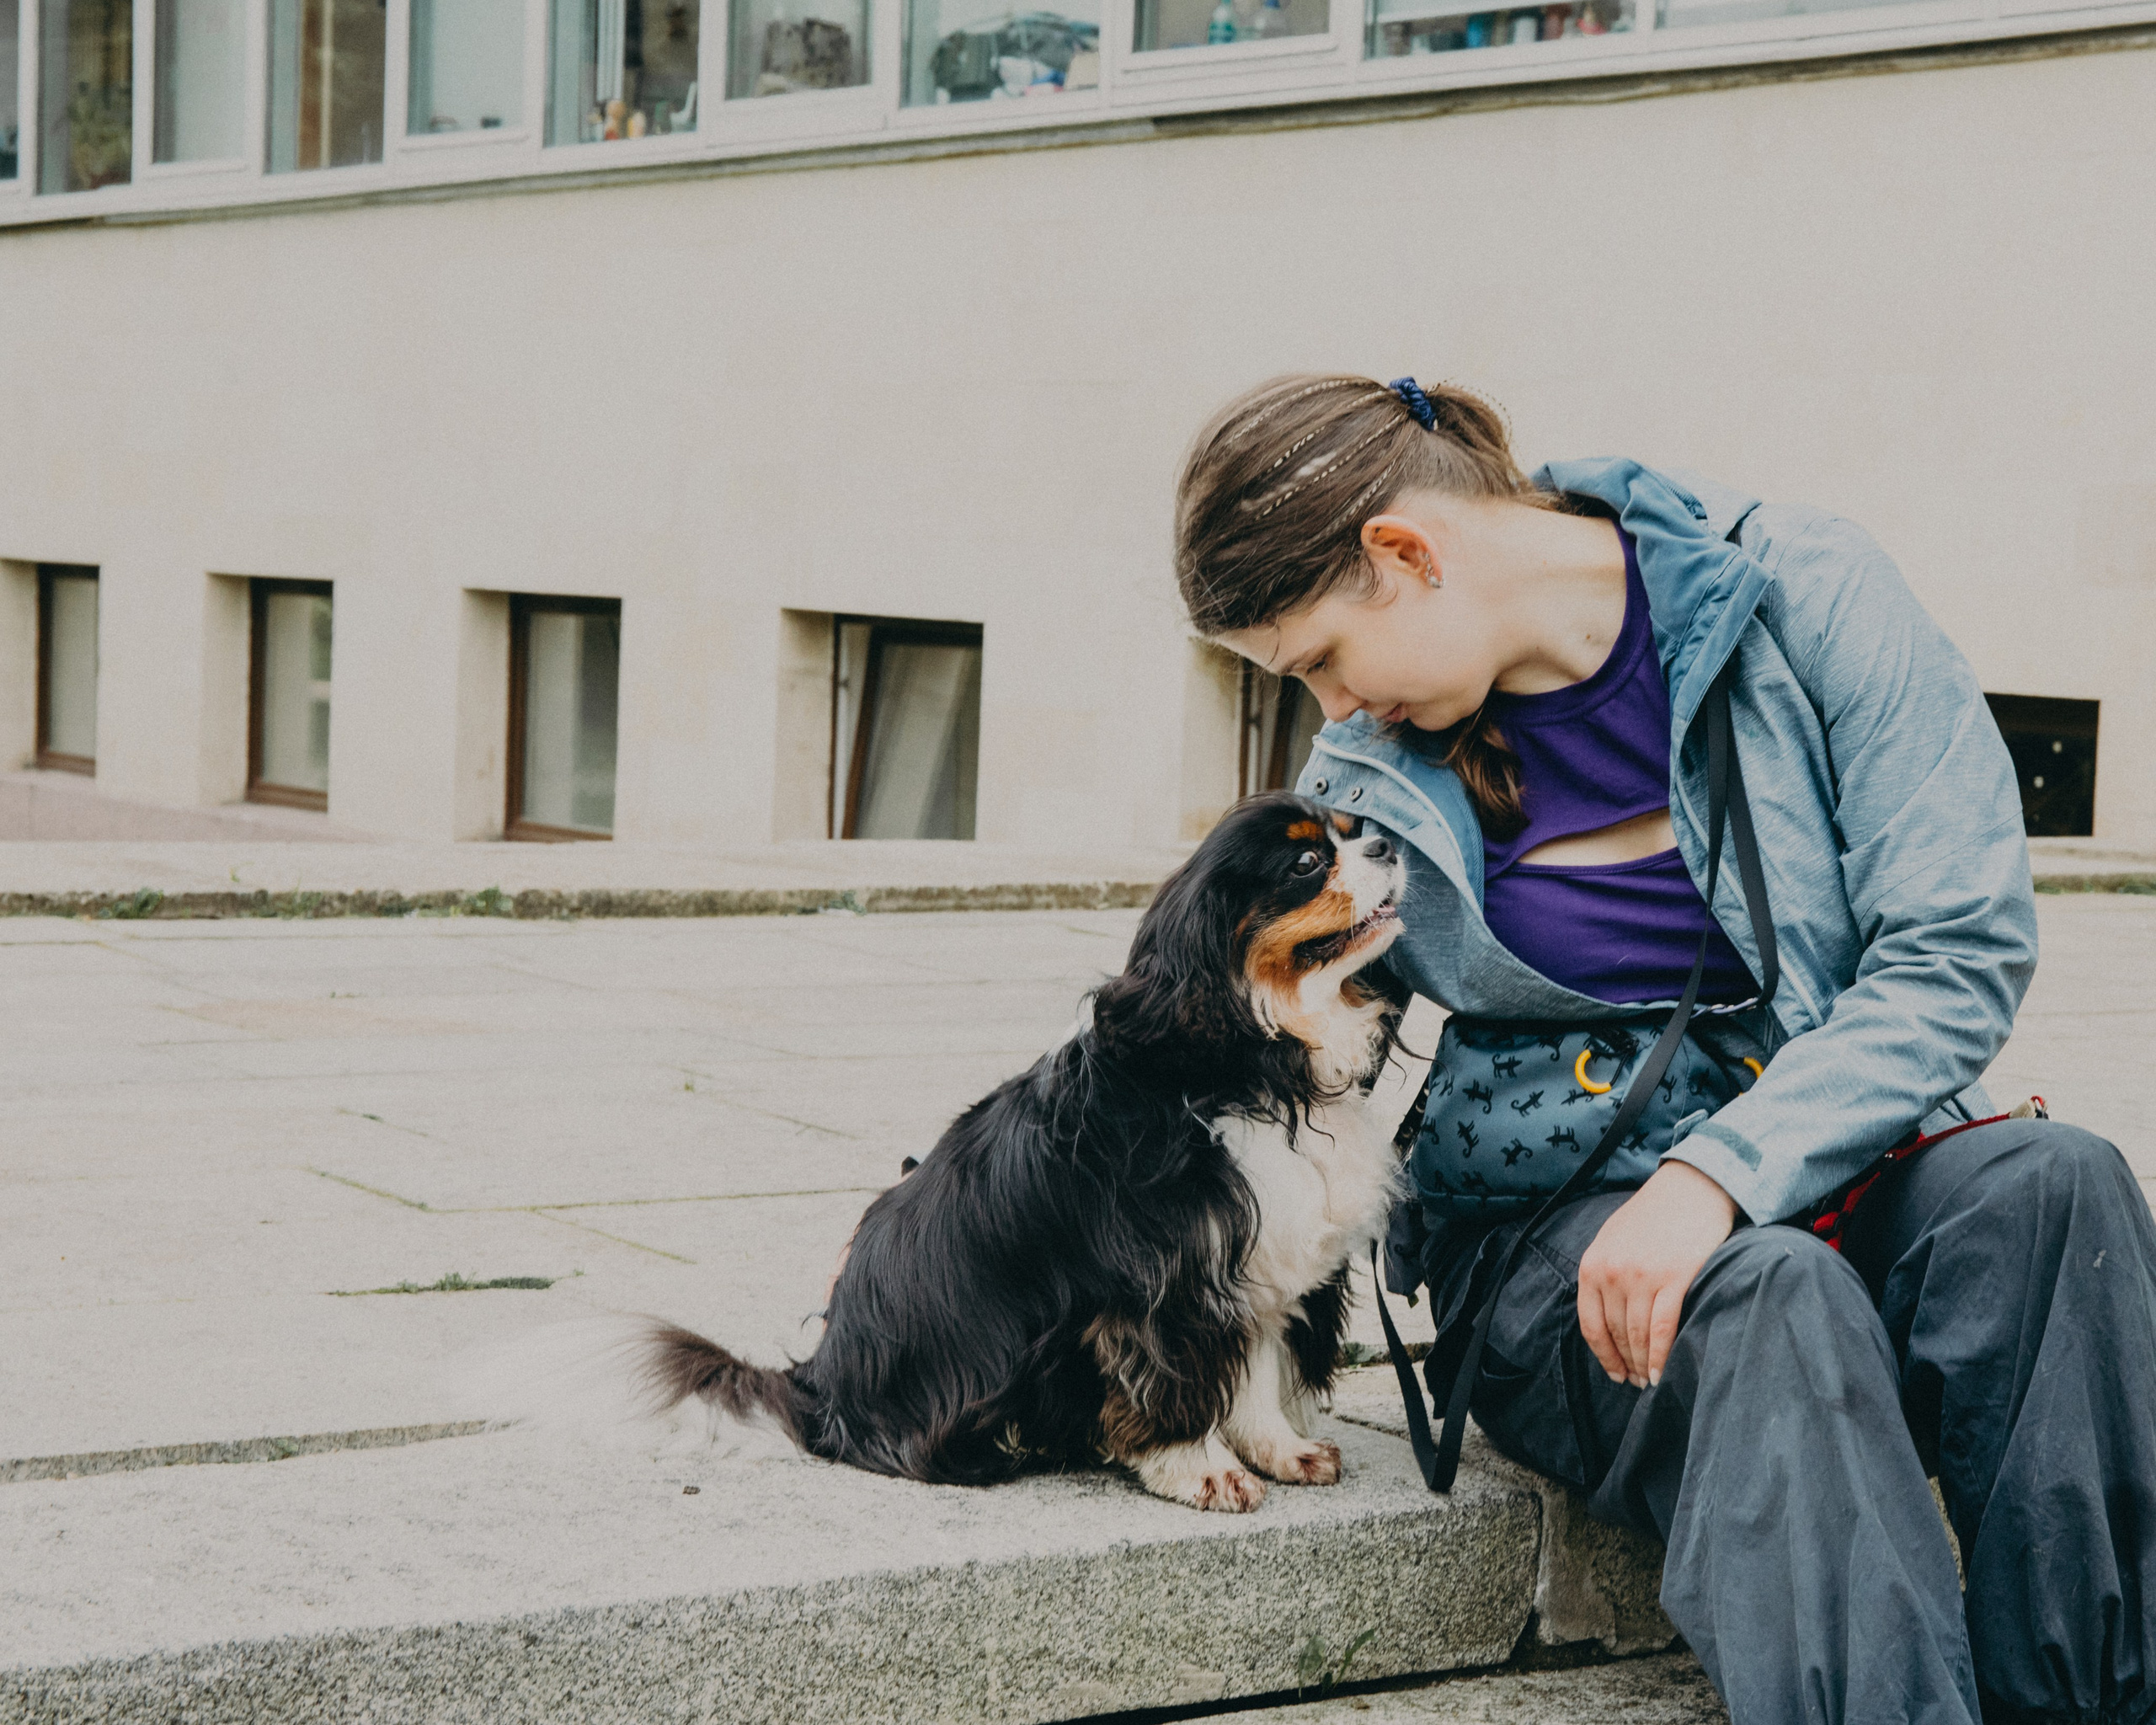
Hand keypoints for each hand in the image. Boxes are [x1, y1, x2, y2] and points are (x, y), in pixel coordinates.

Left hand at [1577, 1160, 1737, 1388]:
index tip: (1614, 1373)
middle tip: (1635, 1382)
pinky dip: (1660, 1356)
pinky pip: (1662, 1329)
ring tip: (1649, 1381)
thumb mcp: (1612, 1239)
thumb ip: (1604, 1273)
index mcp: (1593, 1264)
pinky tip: (1661, 1373)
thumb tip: (1604, 1316)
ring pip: (1637, 1336)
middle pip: (1616, 1333)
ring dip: (1642, 1365)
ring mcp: (1642, 1277)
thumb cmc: (1652, 1215)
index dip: (1603, 1356)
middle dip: (1625, 1363)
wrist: (1690, 1188)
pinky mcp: (1674, 1279)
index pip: (1591, 1324)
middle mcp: (1613, 1273)